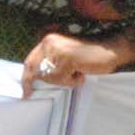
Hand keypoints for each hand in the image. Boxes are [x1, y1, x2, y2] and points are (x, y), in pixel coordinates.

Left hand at [20, 30, 134, 96]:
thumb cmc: (88, 58)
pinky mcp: (67, 58)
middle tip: (37, 91)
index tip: (25, 92)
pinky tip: (82, 73)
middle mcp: (50, 42)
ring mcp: (58, 50)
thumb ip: (51, 64)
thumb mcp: (64, 59)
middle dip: (43, 81)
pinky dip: (72, 81)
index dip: (26, 78)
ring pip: (49, 77)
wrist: (109, 50)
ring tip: (77, 73)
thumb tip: (35, 80)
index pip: (30, 61)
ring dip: (63, 80)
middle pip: (36, 70)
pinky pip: (61, 79)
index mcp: (48, 41)